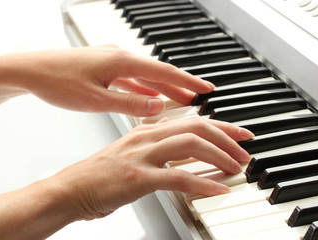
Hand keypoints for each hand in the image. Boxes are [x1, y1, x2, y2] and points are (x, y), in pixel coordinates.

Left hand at [0, 45, 214, 116]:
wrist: (29, 71)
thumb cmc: (57, 82)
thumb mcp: (95, 100)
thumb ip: (129, 104)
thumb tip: (159, 107)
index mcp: (121, 62)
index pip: (163, 72)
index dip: (187, 82)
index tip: (205, 89)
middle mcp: (119, 57)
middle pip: (157, 73)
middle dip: (180, 85)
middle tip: (199, 95)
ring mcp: (111, 62)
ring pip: (145, 77)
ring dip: (163, 88)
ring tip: (180, 99)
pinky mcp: (102, 68)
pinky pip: (130, 80)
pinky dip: (143, 89)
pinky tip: (149, 97)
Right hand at [51, 118, 253, 219]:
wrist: (72, 188)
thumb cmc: (100, 173)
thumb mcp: (128, 149)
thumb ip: (151, 138)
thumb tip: (171, 130)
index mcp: (146, 131)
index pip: (191, 121)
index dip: (220, 126)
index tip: (241, 134)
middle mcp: (147, 137)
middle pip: (196, 127)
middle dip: (226, 137)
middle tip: (245, 151)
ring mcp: (142, 156)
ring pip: (190, 146)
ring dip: (219, 156)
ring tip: (237, 168)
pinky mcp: (138, 178)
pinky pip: (177, 177)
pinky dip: (202, 182)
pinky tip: (219, 190)